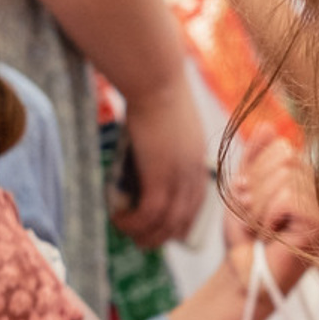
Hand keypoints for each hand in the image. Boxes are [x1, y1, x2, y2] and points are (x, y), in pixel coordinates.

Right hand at [110, 72, 206, 246]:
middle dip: (161, 236)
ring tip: (125, 231)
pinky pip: (149, 214)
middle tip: (140, 239)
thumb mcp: (167, 122)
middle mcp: (194, 173)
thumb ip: (163, 141)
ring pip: (166, 224)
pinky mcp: (161, 176)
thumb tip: (145, 151)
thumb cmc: (156, 91)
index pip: (196, 204)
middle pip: (183, 220)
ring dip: (144, 234)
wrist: (156, 80)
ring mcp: (179, 176)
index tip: (162, 229)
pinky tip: (119, 220)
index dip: (179, 222)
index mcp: (199, 160)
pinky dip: (134, 223)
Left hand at [169, 145, 317, 319]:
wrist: (239, 278)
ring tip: (261, 230)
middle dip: (256, 189)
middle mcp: (317, 190)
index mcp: (301, 178)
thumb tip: (267, 125)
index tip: (247, 201)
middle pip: (284, 158)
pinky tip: (272, 234)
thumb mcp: (241, 191)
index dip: (254, 172)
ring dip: (259, 207)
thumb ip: (253, 158)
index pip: (279, 147)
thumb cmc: (242, 240)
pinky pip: (289, 198)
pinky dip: (269, 216)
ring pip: (285, 177)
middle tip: (254, 220)